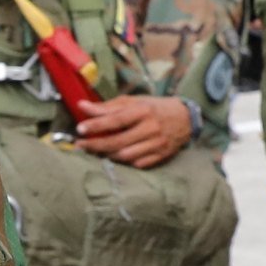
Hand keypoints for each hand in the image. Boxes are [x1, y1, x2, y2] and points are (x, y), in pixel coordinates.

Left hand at [74, 91, 194, 167]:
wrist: (186, 118)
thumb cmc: (155, 107)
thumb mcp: (134, 101)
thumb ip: (109, 106)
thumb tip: (82, 106)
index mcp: (143, 110)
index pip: (116, 119)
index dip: (97, 125)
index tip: (80, 129)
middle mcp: (151, 128)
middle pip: (118, 141)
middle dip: (96, 145)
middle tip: (80, 145)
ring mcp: (157, 144)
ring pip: (126, 156)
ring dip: (107, 154)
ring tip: (95, 150)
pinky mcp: (161, 156)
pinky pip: (137, 164)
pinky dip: (123, 161)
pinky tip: (114, 156)